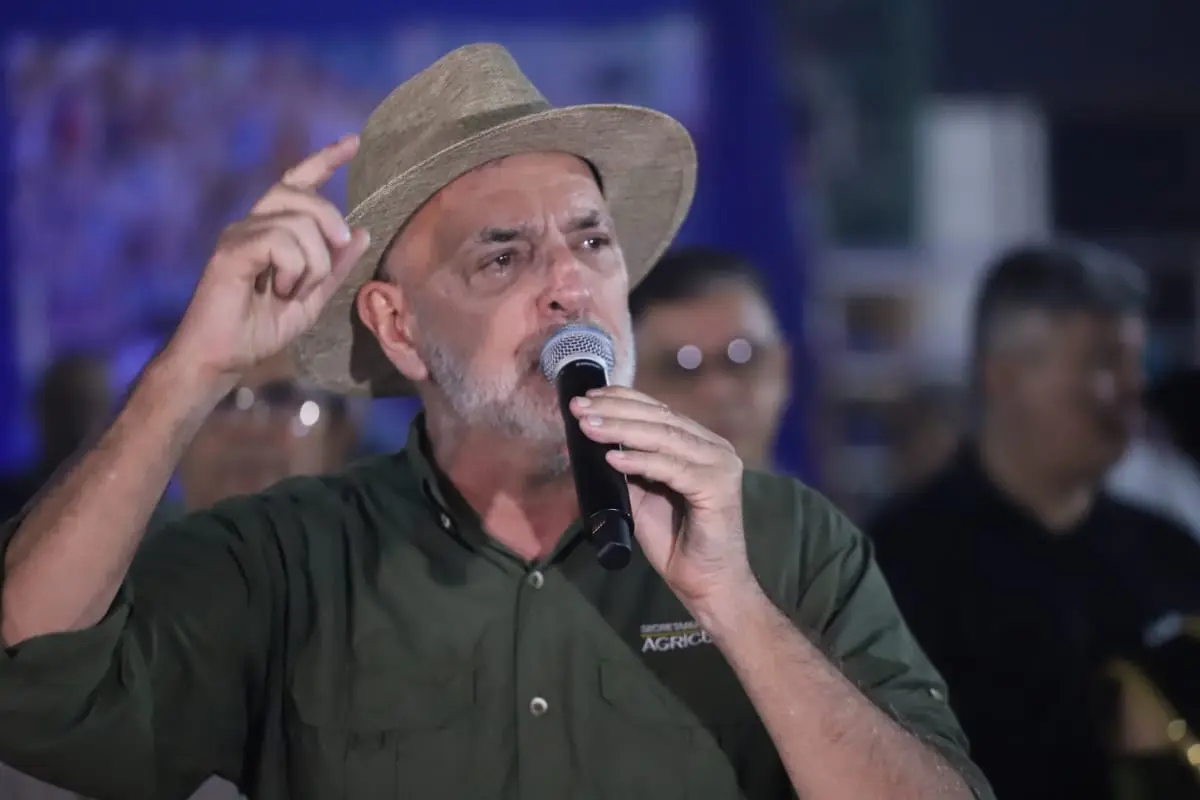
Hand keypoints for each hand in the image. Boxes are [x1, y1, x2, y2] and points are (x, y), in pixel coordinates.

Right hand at [165, 134, 370, 384]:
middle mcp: (253, 223)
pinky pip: (279, 241)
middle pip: (302, 195)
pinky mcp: (231, 250)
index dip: (324, 159)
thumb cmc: (261, 328)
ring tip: (293, 290)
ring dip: (311, 263)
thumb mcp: (312, 297)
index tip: (353, 142)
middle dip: (329, 222)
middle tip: (334, 253)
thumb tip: (361, 232)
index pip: (298, 181)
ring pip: (297, 223)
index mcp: (273, 229)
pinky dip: (292, 269)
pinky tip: (279, 290)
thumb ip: (335, 266)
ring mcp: (240, 234)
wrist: (225, 356)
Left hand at [570, 386, 755, 607]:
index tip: (586, 397)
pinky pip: (671, 467)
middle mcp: (714, 448)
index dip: (622, 399)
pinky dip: (640, 461)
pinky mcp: (718, 487)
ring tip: (588, 428)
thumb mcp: (641, 495)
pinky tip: (613, 457)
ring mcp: (720, 465)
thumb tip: (593, 439)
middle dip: (614, 411)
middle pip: (659, 419)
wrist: (706, 584)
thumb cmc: (675, 541)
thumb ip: (628, 466)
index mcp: (700, 443)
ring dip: (621, 430)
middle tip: (579, 409)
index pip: (658, 410)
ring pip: (664, 438)